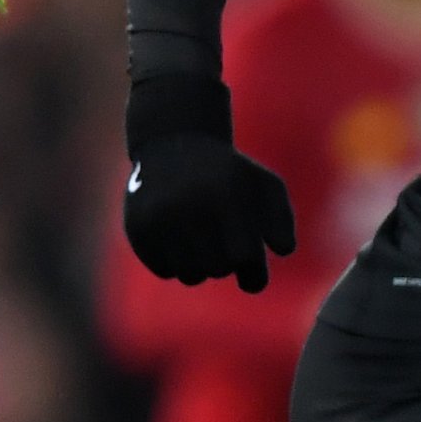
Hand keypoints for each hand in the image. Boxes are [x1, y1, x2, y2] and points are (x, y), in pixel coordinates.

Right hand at [122, 75, 298, 290]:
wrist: (174, 143)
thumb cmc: (229, 174)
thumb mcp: (266, 185)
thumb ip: (282, 220)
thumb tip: (282, 251)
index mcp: (226, 198)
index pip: (244, 258)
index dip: (254, 276)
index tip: (253, 278)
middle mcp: (190, 209)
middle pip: (218, 269)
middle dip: (226, 263)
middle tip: (224, 246)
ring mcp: (160, 219)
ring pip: (189, 275)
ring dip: (201, 268)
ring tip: (204, 244)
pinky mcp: (137, 228)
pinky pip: (163, 270)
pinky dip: (176, 264)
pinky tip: (180, 242)